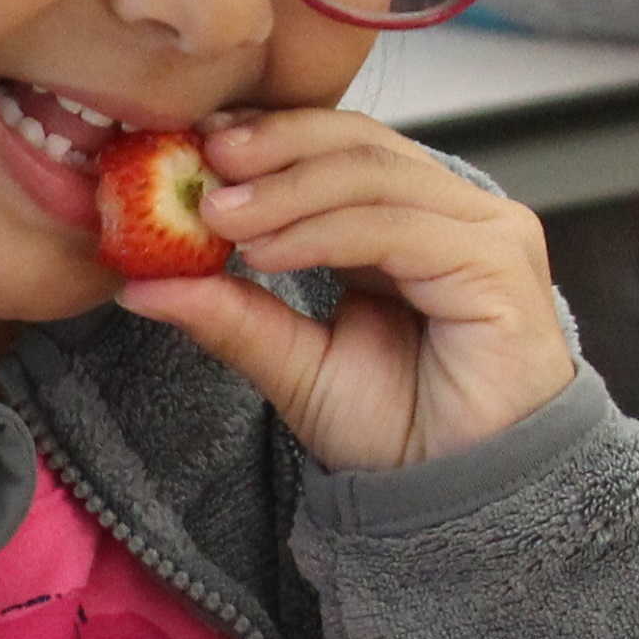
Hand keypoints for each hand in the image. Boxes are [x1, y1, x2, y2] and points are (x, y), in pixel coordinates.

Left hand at [113, 107, 572, 470]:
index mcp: (409, 220)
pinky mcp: (498, 265)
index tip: (193, 142)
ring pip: (373, 178)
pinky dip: (322, 234)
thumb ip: (232, 315)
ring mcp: (485, 233)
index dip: (269, 137)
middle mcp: (454, 213)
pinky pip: (396, 229)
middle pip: (359, 145)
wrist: (457, 501)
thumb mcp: (293, 364)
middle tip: (200, 159)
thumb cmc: (399, 434)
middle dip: (273, 147)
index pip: (340, 148)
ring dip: (286, 192)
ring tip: (217, 215)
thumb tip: (141, 284)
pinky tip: (266, 252)